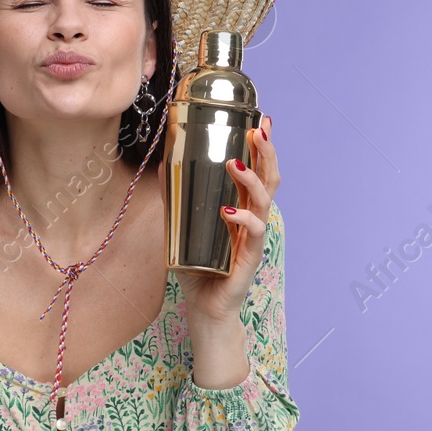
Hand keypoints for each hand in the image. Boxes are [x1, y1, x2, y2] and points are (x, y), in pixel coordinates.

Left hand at [163, 114, 277, 325]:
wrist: (205, 307)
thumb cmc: (199, 268)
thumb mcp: (182, 227)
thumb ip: (176, 200)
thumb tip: (162, 167)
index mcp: (243, 209)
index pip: (259, 173)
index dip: (262, 149)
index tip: (262, 122)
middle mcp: (253, 220)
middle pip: (269, 180)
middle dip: (266, 154)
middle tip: (259, 132)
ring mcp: (253, 238)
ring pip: (263, 203)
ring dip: (251, 181)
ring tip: (234, 164)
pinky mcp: (248, 258)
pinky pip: (252, 234)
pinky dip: (243, 220)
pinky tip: (229, 211)